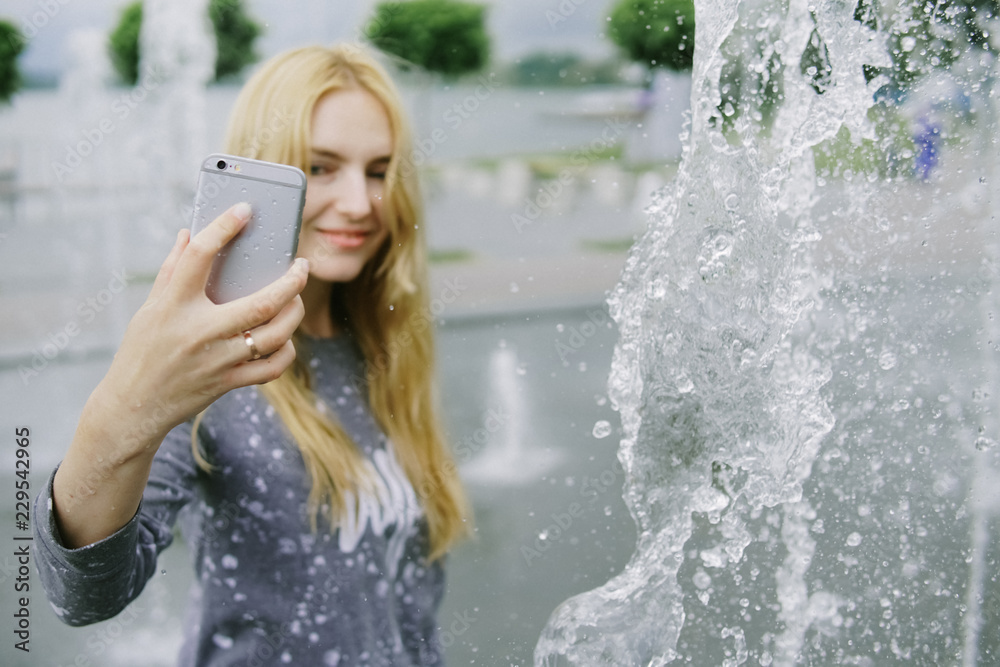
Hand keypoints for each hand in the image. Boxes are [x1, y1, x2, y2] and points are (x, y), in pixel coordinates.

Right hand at [88, 202, 307, 455]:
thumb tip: (189, 233)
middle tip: (302, 266)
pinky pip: (272, 367)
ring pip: (275, 335)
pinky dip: (286, 350)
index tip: (244, 209)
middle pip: (260, 303)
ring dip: (294, 314)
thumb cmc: (142, 351)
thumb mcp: (150, 308)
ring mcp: (217, 360)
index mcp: (172, 305)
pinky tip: (285, 338)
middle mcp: (198, 331)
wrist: (133, 406)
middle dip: (291, 281)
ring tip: (296, 299)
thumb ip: (172, 271)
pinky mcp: (228, 382)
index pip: (199, 256)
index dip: (223, 228)